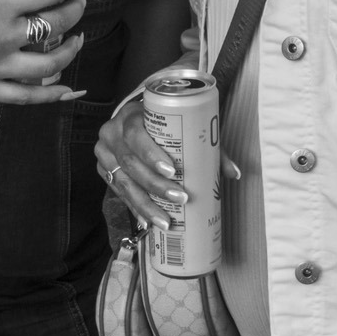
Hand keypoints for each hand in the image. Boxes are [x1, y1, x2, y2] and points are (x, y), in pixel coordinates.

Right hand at [95, 94, 240, 228]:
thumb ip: (206, 145)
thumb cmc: (162, 122)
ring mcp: (104, 153)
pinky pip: (118, 192)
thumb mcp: (181, 124)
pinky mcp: (103, 170)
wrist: (132, 119)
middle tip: (180, 198)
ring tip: (166, 220)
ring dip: (145, 203)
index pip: (135, 133)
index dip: (151, 153)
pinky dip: (135, 207)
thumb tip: (233, 173)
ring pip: (122, 182)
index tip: (172, 170)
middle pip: (130, 162)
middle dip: (155, 184)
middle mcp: (111, 133)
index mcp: (130, 115)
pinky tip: (148, 220)